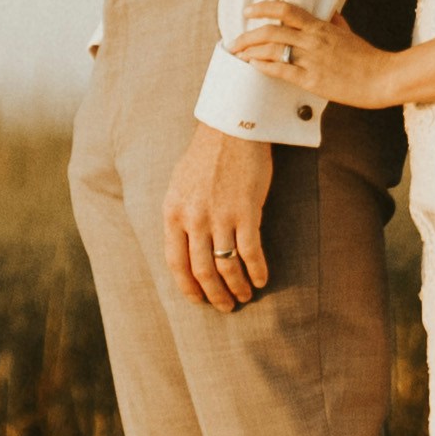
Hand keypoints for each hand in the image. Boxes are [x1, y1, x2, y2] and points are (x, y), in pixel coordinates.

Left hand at [165, 122, 275, 310]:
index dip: (188, 287)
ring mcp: (219, 217)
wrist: (231, 129)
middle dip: (214, 295)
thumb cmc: (206, 155)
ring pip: (226, 266)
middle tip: (225, 306)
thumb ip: (179, 214)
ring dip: (237, 287)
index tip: (199, 300)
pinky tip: (262, 280)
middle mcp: (193, 219)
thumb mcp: (179, 185)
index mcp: (172, 213)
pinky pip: (250, 252)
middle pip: (202, 271)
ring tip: (245, 296)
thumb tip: (184, 243)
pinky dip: (257, 270)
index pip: (176, 263)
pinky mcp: (246, 212)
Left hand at [229, 0, 401, 109]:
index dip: (263, 7)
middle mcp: (312, 40)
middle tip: (234, 42)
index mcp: (320, 27)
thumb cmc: (367, 57)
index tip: (248, 10)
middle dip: (246, 36)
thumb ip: (335, 23)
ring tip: (239, 56)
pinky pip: (281, 70)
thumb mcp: (349, 34)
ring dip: (250, 52)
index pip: (286, 10)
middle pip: (271, 31)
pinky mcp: (312, 80)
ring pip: (272, 50)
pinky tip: (254, 66)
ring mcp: (311, 60)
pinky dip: (264, 67)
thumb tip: (330, 13)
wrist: (382, 78)